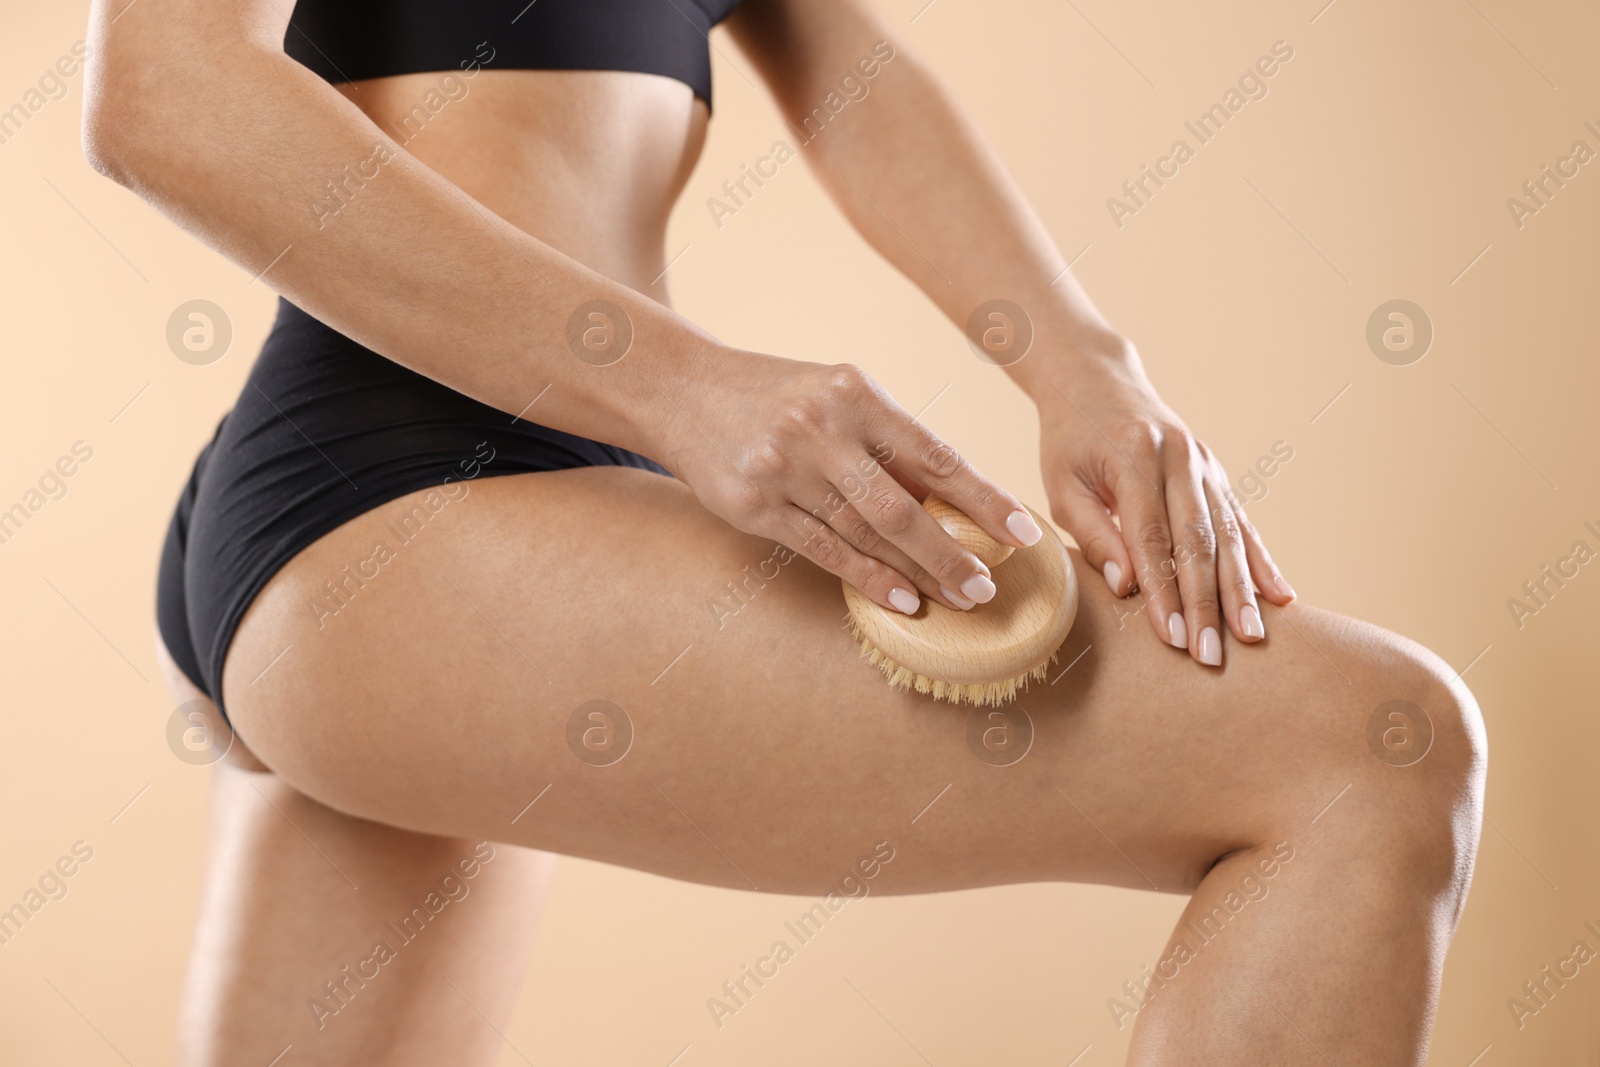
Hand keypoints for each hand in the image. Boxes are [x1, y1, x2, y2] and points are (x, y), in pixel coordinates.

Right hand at [662, 350, 1043, 614]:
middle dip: (951, 552)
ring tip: (956, 599)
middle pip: (902, 506)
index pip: (934, 455)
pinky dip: (868, 578)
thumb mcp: (837, 396)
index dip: (984, 499)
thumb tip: (955, 503)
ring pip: (865, 534)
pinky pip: (823, 550)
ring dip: (916, 573)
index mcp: (856, 393)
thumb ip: (887, 442)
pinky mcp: (753, 505)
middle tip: (989, 587)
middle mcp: (822, 427)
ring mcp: (784, 467)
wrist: (682, 388)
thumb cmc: (778, 396)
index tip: (1023, 534)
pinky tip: (902, 600)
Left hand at [1035, 337, 1294, 665]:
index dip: (1164, 592)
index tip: (1172, 639)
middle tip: (1213, 656)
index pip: (1152, 537)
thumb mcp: (1063, 484)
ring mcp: (1206, 465)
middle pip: (1198, 541)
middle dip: (1206, 603)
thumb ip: (1092, 533)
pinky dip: (1261, 562)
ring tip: (1252, 638)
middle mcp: (1180, 458)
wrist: (1097, 381)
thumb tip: (1127, 587)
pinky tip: (1281, 597)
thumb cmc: (1070, 441)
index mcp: (1136, 457)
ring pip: (1229, 535)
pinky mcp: (1217, 474)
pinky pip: (1243, 523)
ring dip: (1241, 590)